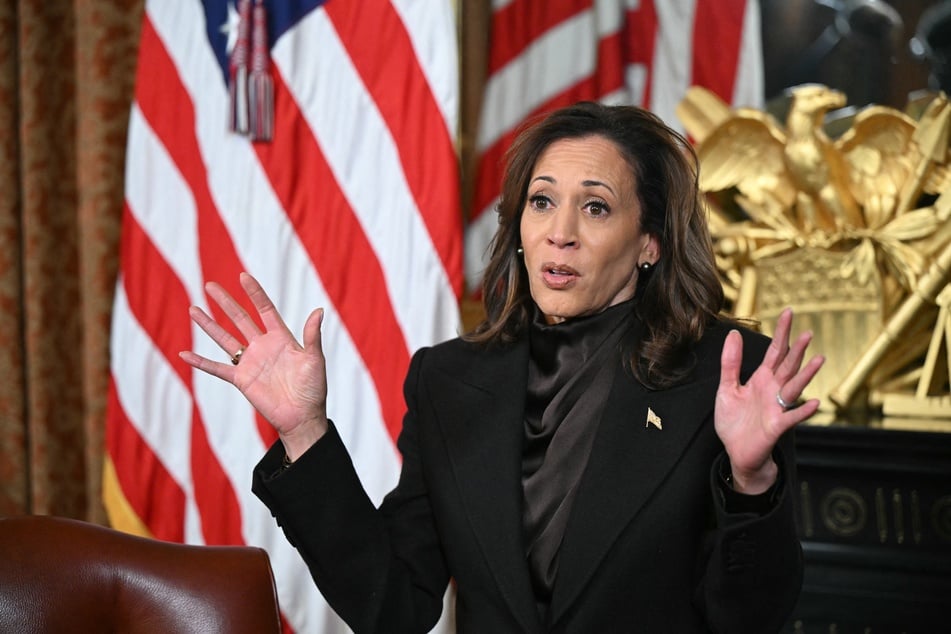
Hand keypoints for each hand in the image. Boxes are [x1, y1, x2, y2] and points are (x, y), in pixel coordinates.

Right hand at [179, 272, 328, 459]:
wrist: (303, 416)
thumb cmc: (313, 389)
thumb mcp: (315, 360)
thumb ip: (312, 336)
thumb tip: (319, 311)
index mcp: (281, 338)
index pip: (265, 309)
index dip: (255, 293)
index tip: (243, 276)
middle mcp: (263, 346)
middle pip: (240, 319)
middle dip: (225, 302)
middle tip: (209, 285)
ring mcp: (250, 362)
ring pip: (224, 339)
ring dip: (209, 325)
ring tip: (193, 309)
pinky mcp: (241, 380)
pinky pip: (217, 368)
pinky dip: (200, 362)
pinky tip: (184, 354)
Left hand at [715, 308, 823, 493]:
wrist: (736, 452)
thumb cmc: (735, 422)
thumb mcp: (726, 389)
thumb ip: (730, 363)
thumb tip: (734, 333)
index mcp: (762, 379)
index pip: (775, 351)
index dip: (782, 333)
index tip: (789, 312)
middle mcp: (773, 390)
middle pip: (788, 366)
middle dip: (797, 350)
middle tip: (808, 332)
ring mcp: (776, 408)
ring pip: (794, 388)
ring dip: (806, 375)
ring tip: (819, 359)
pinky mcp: (776, 426)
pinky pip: (791, 417)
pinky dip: (803, 411)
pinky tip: (815, 402)